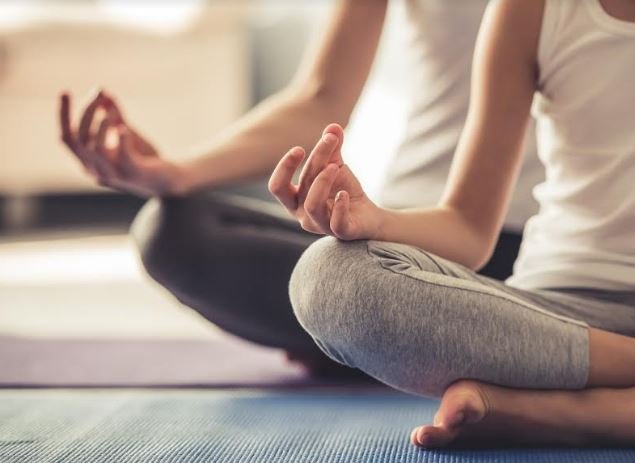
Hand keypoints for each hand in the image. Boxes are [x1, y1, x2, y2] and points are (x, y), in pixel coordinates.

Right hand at [59, 90, 186, 196]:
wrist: (170, 180)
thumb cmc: (145, 157)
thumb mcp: (126, 133)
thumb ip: (114, 115)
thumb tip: (102, 92)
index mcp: (89, 161)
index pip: (67, 138)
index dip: (63, 115)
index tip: (65, 91)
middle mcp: (96, 171)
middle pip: (79, 140)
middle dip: (86, 113)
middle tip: (99, 94)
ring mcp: (114, 175)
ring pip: (95, 149)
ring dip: (103, 124)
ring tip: (114, 110)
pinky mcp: (133, 175)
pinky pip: (122, 157)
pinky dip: (122, 140)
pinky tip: (124, 128)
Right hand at [268, 123, 383, 240]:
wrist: (368, 216)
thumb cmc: (344, 191)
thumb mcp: (336, 166)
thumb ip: (332, 148)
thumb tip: (333, 126)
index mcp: (295, 200)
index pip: (277, 186)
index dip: (284, 167)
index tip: (300, 149)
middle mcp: (303, 215)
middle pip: (299, 188)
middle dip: (313, 163)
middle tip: (327, 142)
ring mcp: (321, 225)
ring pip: (312, 205)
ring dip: (323, 181)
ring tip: (338, 166)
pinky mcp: (341, 232)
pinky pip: (336, 222)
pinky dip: (340, 206)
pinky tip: (345, 193)